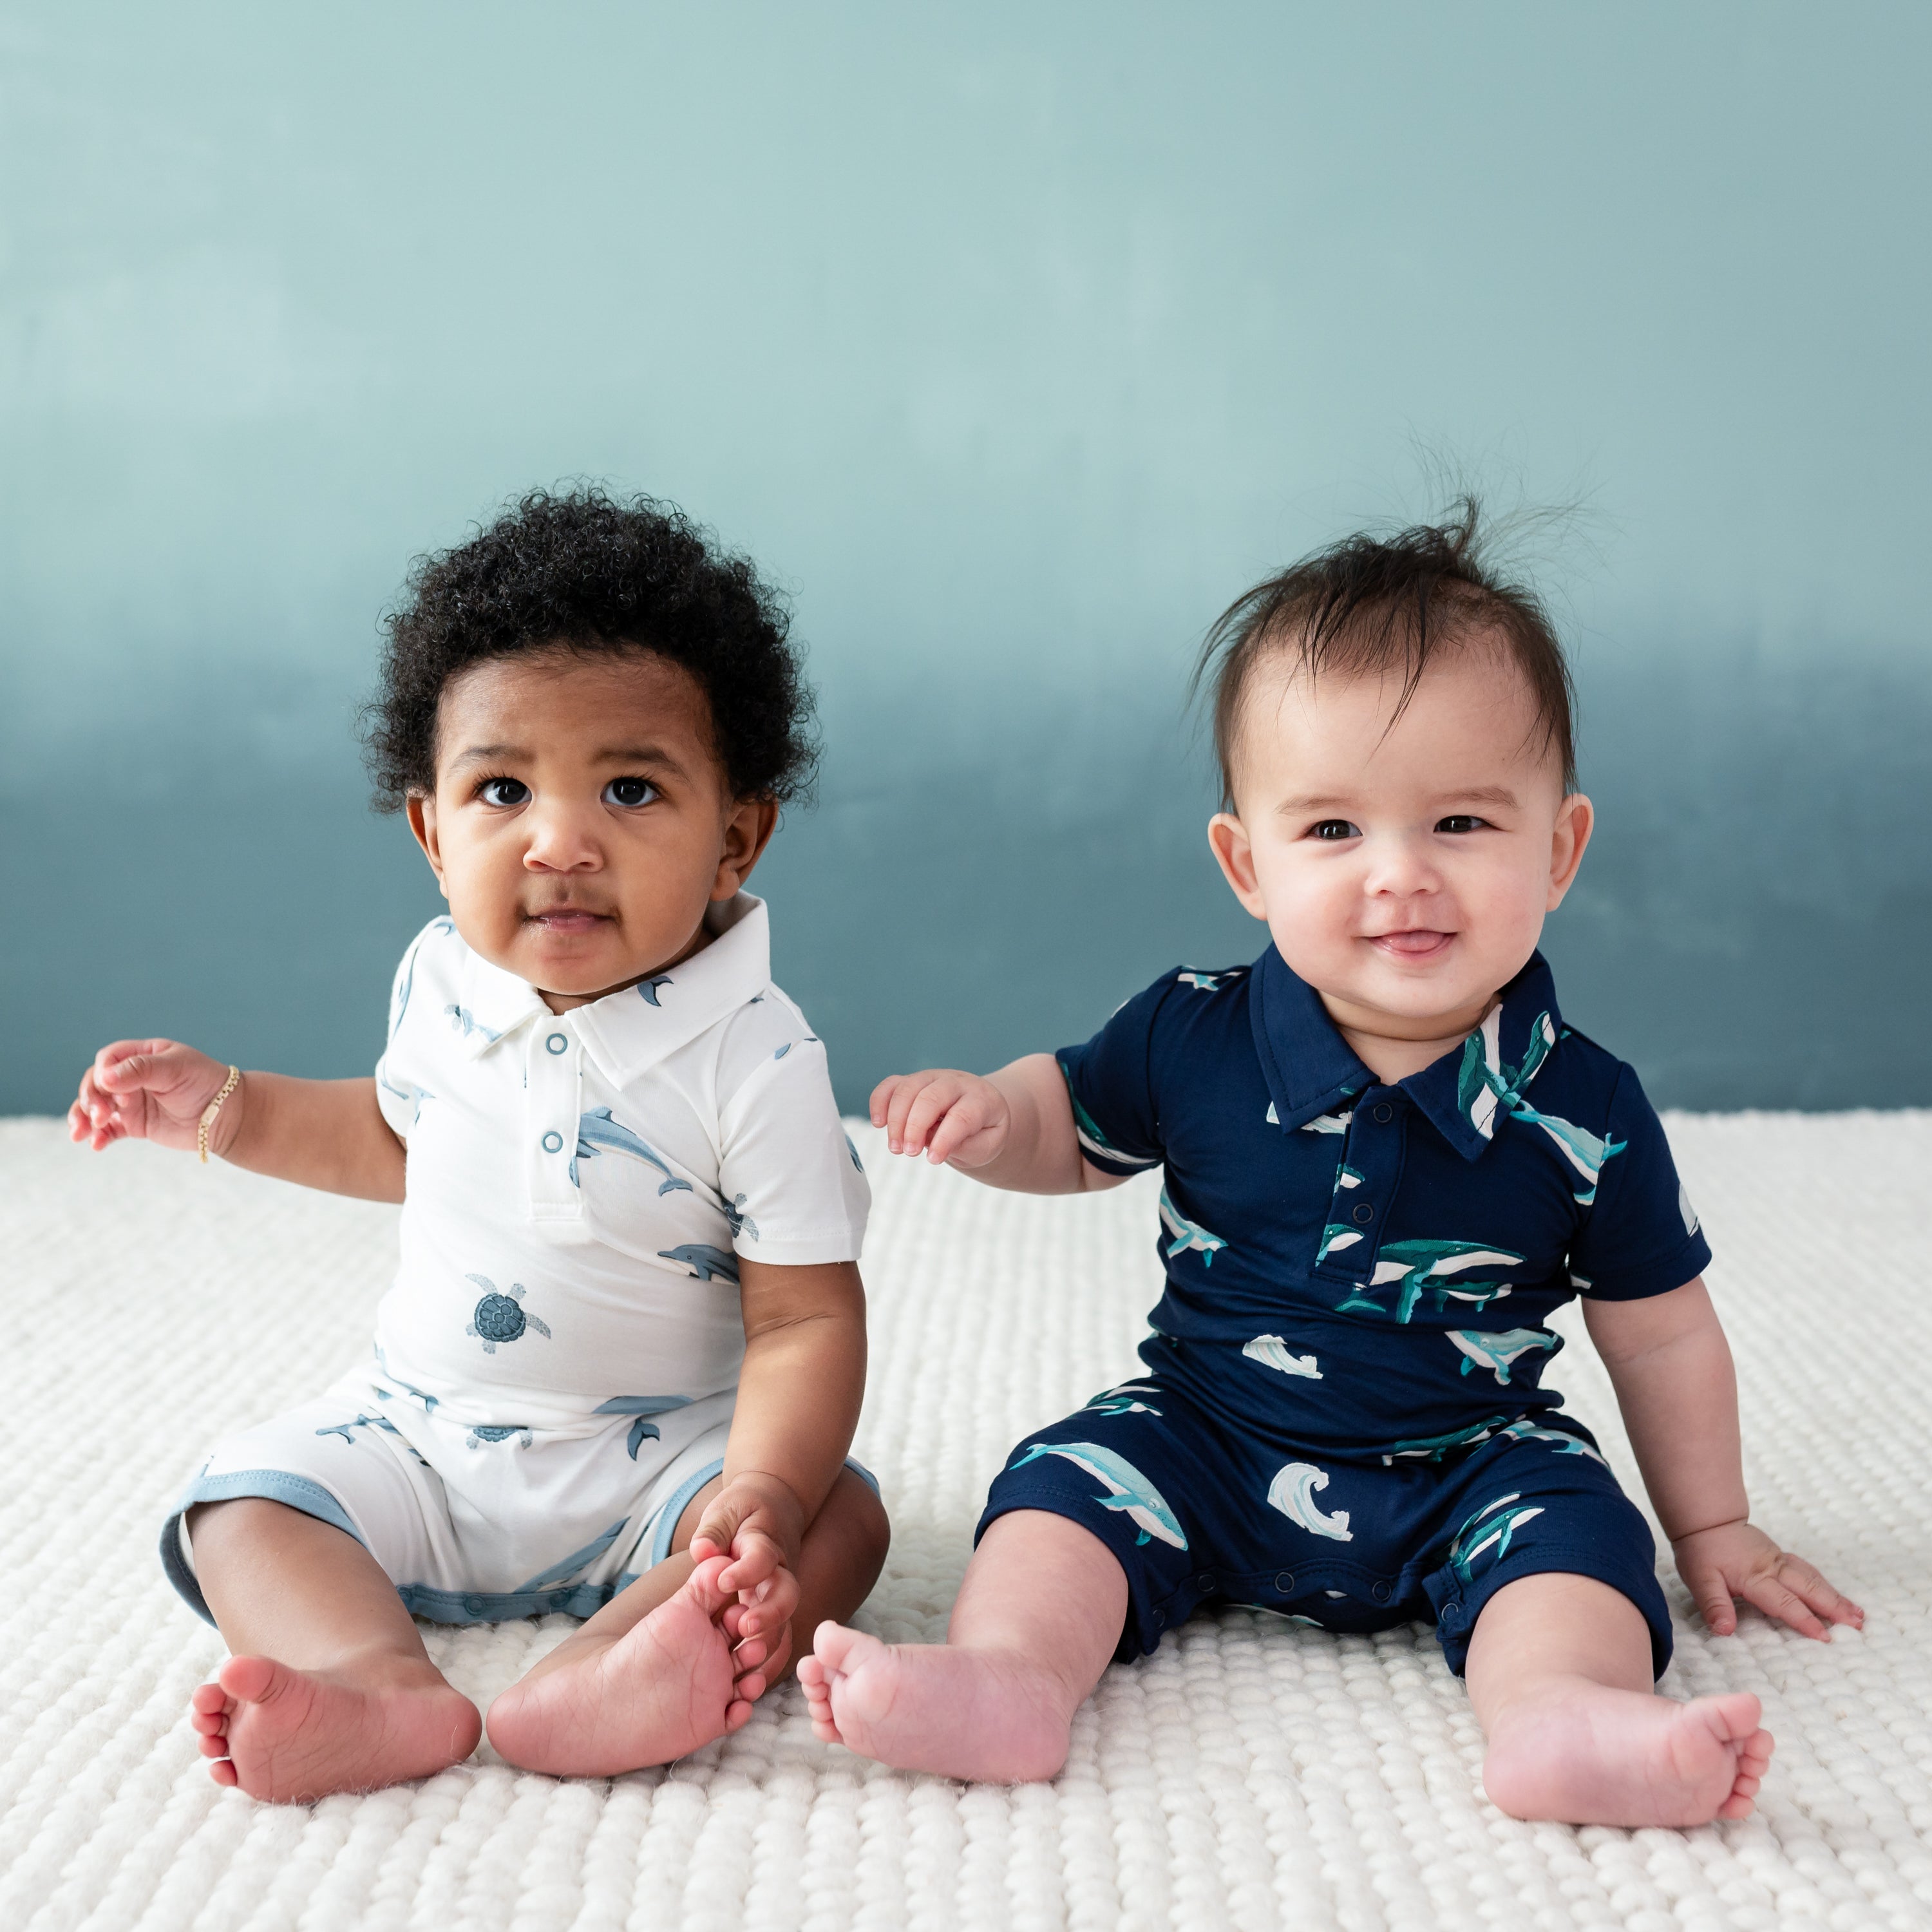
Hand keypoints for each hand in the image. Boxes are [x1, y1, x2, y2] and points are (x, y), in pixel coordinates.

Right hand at [69, 1040, 240, 1156]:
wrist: (226, 1116)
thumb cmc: (205, 1083)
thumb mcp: (175, 1069)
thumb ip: (140, 1071)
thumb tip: (104, 1078)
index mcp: (143, 1055)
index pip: (109, 1059)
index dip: (103, 1072)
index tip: (111, 1087)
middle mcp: (133, 1077)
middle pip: (97, 1084)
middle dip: (92, 1098)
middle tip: (101, 1115)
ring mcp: (132, 1102)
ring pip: (96, 1108)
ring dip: (84, 1119)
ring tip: (79, 1134)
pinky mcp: (135, 1125)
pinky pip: (109, 1131)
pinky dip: (99, 1137)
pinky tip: (95, 1145)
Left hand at [688, 1471, 804, 1671]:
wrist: (769, 1513)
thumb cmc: (742, 1513)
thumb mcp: (725, 1512)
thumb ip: (714, 1531)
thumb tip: (702, 1550)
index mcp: (765, 1546)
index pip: (762, 1558)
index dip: (746, 1571)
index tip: (723, 1579)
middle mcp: (776, 1576)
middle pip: (786, 1596)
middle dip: (769, 1614)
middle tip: (745, 1627)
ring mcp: (776, 1600)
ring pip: (784, 1628)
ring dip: (768, 1649)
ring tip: (745, 1671)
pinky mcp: (770, 1621)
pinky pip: (776, 1648)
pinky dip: (765, 1670)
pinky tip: (744, 1692)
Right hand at [870, 1068, 1010, 1166]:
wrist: (980, 1113)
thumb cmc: (983, 1132)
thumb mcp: (987, 1146)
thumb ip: (965, 1146)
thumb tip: (934, 1145)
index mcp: (981, 1099)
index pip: (962, 1115)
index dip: (945, 1138)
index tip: (932, 1160)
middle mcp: (956, 1082)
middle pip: (931, 1097)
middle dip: (915, 1126)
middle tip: (909, 1153)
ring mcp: (932, 1078)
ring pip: (907, 1088)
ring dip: (896, 1119)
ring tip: (895, 1149)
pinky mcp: (913, 1081)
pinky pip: (891, 1084)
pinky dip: (880, 1101)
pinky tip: (879, 1124)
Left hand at [1673, 1518, 1864, 1639]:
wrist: (1706, 1519)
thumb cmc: (1701, 1551)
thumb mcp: (1699, 1579)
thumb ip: (1714, 1604)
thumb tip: (1724, 1630)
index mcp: (1755, 1577)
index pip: (1783, 1602)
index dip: (1804, 1620)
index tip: (1826, 1637)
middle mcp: (1773, 1567)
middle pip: (1809, 1588)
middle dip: (1835, 1608)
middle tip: (1858, 1626)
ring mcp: (1779, 1560)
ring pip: (1813, 1578)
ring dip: (1836, 1597)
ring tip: (1859, 1615)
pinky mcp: (1780, 1556)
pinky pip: (1808, 1571)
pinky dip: (1826, 1584)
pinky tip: (1836, 1595)